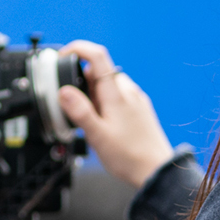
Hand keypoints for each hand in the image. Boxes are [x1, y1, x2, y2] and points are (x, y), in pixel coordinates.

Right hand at [57, 40, 174, 187]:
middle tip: (76, 110)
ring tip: (92, 123)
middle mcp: (128, 91)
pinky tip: (106, 125)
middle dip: (82, 84)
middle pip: (99, 72)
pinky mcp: (140, 109)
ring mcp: (136, 99)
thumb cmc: (129, 156)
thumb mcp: (97, 136)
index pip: (97, 55)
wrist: (156, 170)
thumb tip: (64, 91)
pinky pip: (119, 97)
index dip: (77, 49)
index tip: (63, 57)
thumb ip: (80, 111)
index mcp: (116, 94)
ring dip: (94, 95)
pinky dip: (106, 103)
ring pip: (108, 85)